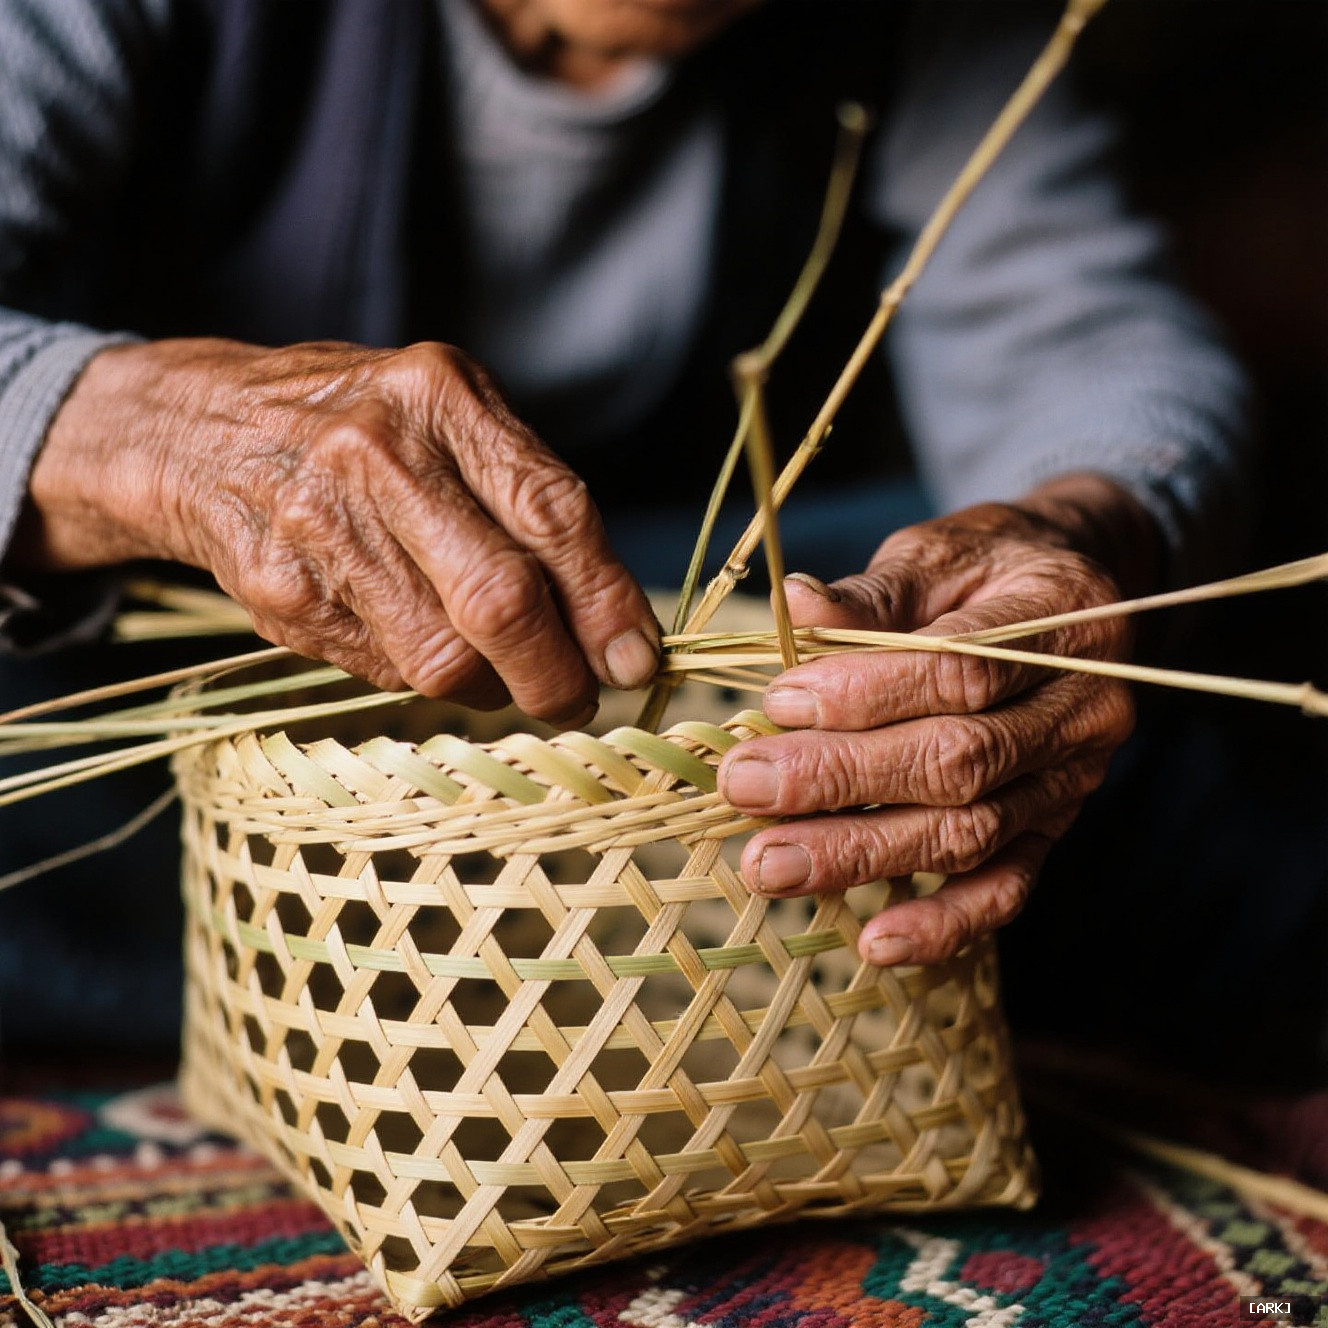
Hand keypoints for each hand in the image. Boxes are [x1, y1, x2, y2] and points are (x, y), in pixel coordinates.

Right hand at [21, 339, 659, 722]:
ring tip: (505, 674)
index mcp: (440, 395)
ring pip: (444, 658)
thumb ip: (529, 499)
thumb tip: (618, 627)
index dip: (605, 601)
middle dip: (557, 673)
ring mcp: (320, 527)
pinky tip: (422, 642)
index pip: (551, 514)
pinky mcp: (280, 594)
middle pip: (501, 600)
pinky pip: (386, 670)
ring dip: (495, 688)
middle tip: (579, 697)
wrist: (198, 431)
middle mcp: (378, 454)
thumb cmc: (362, 428)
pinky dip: (425, 678)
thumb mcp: (449, 417)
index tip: (636, 658)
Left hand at [717, 476, 1154, 965]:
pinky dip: (942, 924)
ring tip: (771, 864)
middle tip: (745, 789)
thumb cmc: (986, 571)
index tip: (780, 702)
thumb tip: (797, 604)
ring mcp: (1072, 780)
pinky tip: (873, 942)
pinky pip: (1007, 890)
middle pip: (958, 760)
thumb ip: (874, 593)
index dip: (866, 692)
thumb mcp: (936, 555)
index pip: (960, 669)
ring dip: (864, 854)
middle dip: (842, 781)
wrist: (1071, 600)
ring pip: (970, 832)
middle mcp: (1082, 709)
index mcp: (1059, 615)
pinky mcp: (1052, 831)